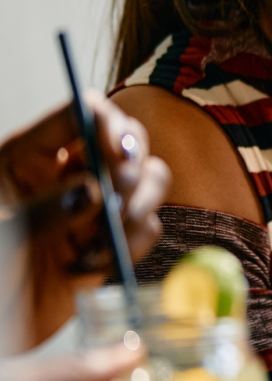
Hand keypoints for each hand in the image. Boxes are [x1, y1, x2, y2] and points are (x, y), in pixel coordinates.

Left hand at [0, 95, 167, 263]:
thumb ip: (45, 210)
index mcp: (27, 157)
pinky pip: (148, 228)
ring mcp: (94, 209)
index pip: (82, 113)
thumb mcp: (1, 238)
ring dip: (141, 206)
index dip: (109, 124)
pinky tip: (95, 267)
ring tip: (108, 239)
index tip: (118, 156)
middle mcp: (67, 174)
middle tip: (121, 198)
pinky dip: (134, 245)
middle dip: (133, 167)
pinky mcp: (112, 244)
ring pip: (149, 180)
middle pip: (128, 138)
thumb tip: (96, 192)